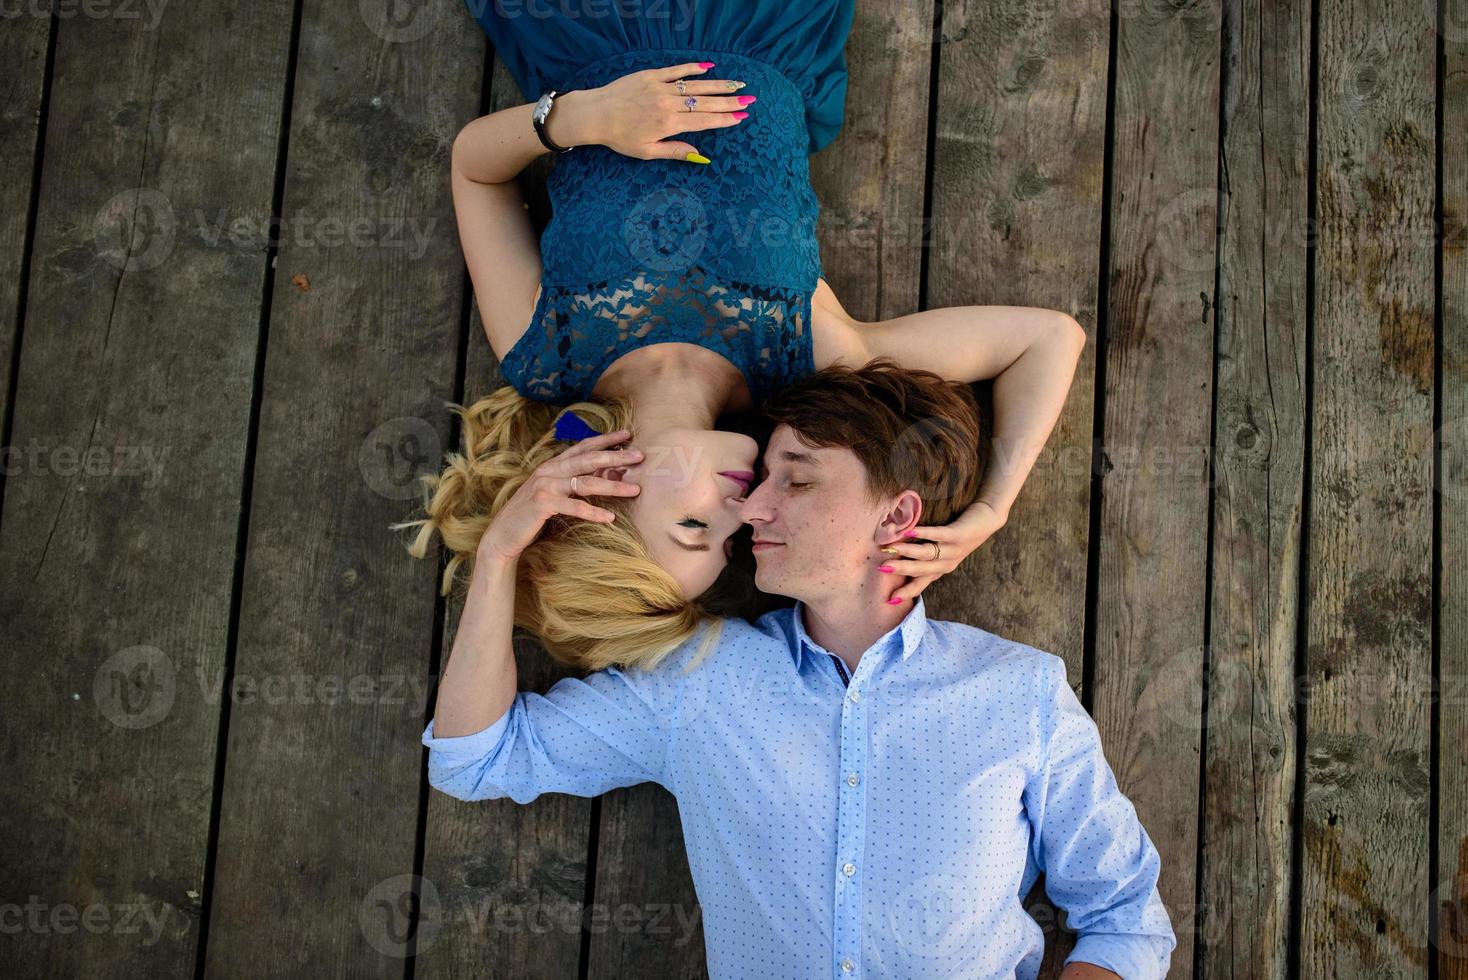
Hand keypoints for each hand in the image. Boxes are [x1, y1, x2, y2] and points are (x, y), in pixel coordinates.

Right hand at [476, 429, 642, 565]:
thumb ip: (571, 482)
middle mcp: (549, 470)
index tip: (628, 434)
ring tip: (635, 490)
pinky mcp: (543, 504)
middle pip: (589, 460)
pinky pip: (574, 507)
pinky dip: (594, 513)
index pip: (583, 447)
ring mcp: (545, 486)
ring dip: (613, 486)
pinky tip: (610, 518)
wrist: (504, 534)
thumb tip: (603, 477)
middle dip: (616, 457)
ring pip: (586, 483)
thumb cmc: (532, 514)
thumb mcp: (553, 492)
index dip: (606, 439)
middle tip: (640, 455)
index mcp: (553, 465)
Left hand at [555, 62, 750, 162]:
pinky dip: (693, 68)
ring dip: (718, 85)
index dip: (725, 119)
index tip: (742, 117)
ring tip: (737, 85)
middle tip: (749, 100)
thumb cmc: (620, 137)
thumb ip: (675, 151)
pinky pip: (676, 70)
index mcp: (669, 123)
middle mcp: (668, 103)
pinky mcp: (651, 75)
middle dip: (730, 101)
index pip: (704, 121)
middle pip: (705, 102)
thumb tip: (700, 156)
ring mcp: (660, 86)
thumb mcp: (647, 152)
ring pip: (695, 85)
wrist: (595, 114)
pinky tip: (709, 67)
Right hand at [878, 500, 1008, 604]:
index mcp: (942, 567)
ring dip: (908, 552)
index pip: (921, 583)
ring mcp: (954, 549)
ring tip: (890, 549)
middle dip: (901, 570)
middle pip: (922, 569)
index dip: (907, 592)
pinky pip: (940, 535)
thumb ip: (923, 551)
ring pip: (928, 553)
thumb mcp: (943, 548)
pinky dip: (925, 533)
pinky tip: (910, 531)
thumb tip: (897, 552)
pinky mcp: (960, 535)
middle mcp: (947, 562)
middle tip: (882, 569)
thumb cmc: (960, 532)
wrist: (988, 518)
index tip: (890, 599)